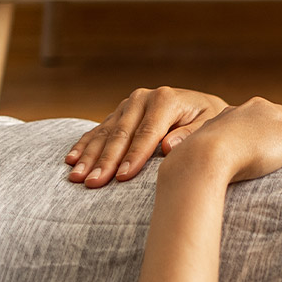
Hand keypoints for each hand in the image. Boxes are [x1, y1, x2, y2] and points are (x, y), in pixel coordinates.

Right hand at [66, 86, 230, 187]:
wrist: (203, 108)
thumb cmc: (210, 122)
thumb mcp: (209, 126)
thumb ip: (190, 135)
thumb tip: (168, 147)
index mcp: (166, 99)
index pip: (147, 133)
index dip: (134, 156)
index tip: (122, 178)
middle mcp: (143, 98)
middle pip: (121, 134)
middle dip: (106, 161)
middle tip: (92, 183)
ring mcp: (128, 105)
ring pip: (105, 134)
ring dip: (89, 156)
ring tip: (76, 176)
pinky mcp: (119, 113)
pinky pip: (98, 131)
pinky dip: (84, 145)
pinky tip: (71, 160)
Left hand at [159, 96, 281, 185]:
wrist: (207, 156)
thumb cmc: (254, 148)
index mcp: (265, 107)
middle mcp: (241, 109)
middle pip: (262, 118)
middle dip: (269, 132)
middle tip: (275, 152)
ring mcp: (219, 122)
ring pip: (238, 128)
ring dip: (245, 140)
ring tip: (250, 159)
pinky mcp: (202, 138)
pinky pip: (218, 141)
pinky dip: (224, 149)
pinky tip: (226, 162)